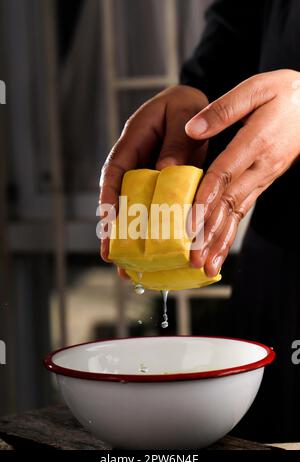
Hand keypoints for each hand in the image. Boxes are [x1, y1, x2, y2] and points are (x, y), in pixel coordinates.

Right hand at [99, 85, 208, 270]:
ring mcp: (149, 178)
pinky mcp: (163, 190)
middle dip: (114, 229)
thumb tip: (167, 170)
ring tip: (129, 267)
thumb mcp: (185, 113)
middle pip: (120, 198)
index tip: (108, 222)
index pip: (115, 171)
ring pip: (136, 210)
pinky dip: (157, 232)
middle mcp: (136, 163)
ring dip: (132, 238)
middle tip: (111, 256)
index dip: (109, 197)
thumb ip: (177, 141)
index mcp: (133, 141)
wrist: (200, 111)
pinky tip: (158, 254)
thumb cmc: (187, 106)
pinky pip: (157, 212)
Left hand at [185, 69, 299, 276]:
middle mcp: (260, 166)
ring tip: (204, 266)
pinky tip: (218, 250)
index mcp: (256, 141)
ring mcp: (263, 178)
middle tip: (193, 259)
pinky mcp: (262, 183)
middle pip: (230, 203)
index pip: (225, 173)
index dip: (206, 199)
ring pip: (237, 213)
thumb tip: (192, 128)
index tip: (190, 222)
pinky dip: (229, 233)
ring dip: (219, 241)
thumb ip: (224, 109)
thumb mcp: (256, 88)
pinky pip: (243, 211)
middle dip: (209, 233)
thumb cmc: (284, 93)